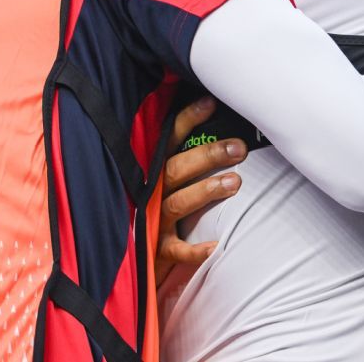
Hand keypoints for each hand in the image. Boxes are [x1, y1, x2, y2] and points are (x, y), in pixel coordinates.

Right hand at [155, 96, 246, 284]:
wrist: (124, 260)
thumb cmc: (152, 212)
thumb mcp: (159, 182)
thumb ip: (180, 159)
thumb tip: (216, 128)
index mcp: (150, 172)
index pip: (167, 141)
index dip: (186, 121)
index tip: (210, 103)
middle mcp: (148, 193)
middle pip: (176, 169)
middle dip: (207, 156)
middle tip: (239, 148)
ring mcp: (151, 221)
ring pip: (177, 203)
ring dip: (205, 191)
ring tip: (235, 182)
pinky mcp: (155, 251)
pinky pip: (175, 250)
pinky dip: (193, 250)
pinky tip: (214, 246)